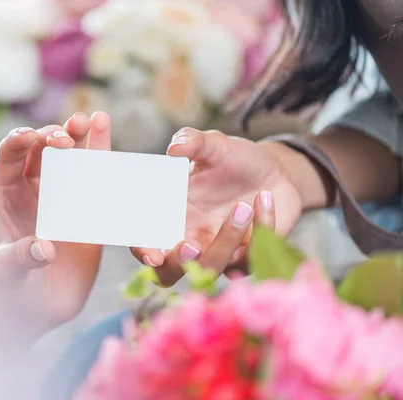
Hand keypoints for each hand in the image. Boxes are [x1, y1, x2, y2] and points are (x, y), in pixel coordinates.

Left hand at [0, 112, 110, 328]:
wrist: (42, 304)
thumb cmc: (15, 289)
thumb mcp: (8, 276)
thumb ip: (19, 259)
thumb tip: (44, 249)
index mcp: (6, 193)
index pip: (9, 156)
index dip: (18, 142)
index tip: (32, 138)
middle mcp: (33, 185)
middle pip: (40, 147)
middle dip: (52, 136)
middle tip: (65, 140)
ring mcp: (61, 191)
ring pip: (69, 152)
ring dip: (77, 133)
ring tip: (89, 119)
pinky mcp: (86, 202)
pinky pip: (94, 171)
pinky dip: (99, 148)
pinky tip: (104, 125)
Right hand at [132, 129, 302, 285]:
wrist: (275, 171)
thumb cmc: (235, 160)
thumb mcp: (215, 146)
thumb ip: (194, 142)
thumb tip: (174, 147)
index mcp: (171, 215)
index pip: (146, 242)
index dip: (143, 252)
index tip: (152, 255)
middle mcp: (189, 239)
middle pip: (170, 273)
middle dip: (178, 264)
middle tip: (192, 246)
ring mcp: (217, 252)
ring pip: (212, 268)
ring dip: (227, 240)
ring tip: (245, 206)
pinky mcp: (246, 258)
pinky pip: (250, 259)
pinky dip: (260, 229)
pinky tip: (265, 200)